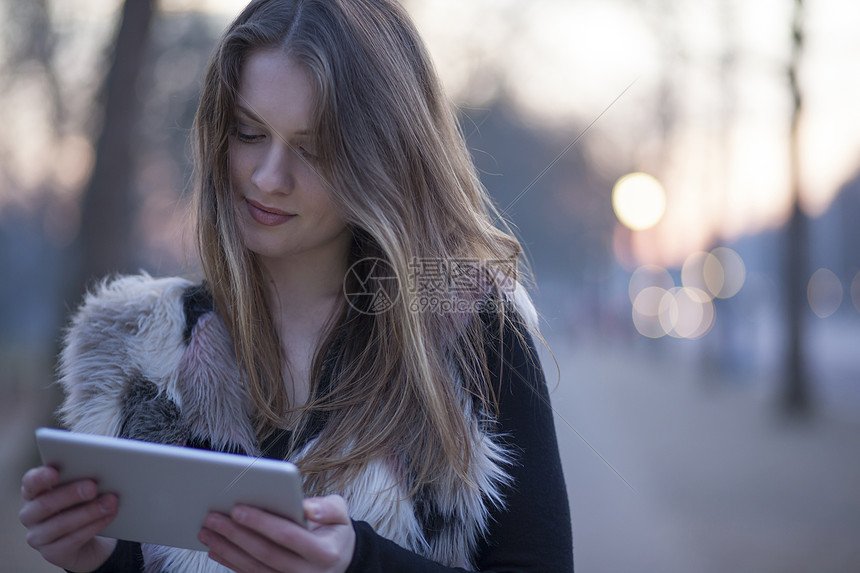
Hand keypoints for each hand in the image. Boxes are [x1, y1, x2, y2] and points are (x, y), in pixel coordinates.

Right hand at [19, 466, 118, 571]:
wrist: (88, 541)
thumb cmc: (81, 505)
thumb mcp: (80, 491)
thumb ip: (82, 479)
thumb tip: (101, 468)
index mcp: (35, 492)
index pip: (30, 483)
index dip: (40, 478)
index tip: (55, 472)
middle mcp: (30, 515)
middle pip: (45, 504)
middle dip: (71, 494)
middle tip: (93, 487)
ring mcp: (38, 536)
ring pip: (61, 524)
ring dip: (88, 512)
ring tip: (110, 502)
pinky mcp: (52, 553)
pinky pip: (73, 540)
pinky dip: (93, 526)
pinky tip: (107, 517)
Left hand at [199, 495, 354, 572]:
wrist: (340, 562)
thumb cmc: (335, 532)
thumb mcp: (341, 515)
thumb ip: (328, 508)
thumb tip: (306, 507)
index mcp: (323, 552)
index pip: (288, 535)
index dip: (261, 522)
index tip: (238, 509)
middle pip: (265, 553)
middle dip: (235, 534)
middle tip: (212, 517)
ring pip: (253, 567)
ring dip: (227, 549)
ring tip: (207, 531)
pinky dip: (231, 563)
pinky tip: (215, 549)